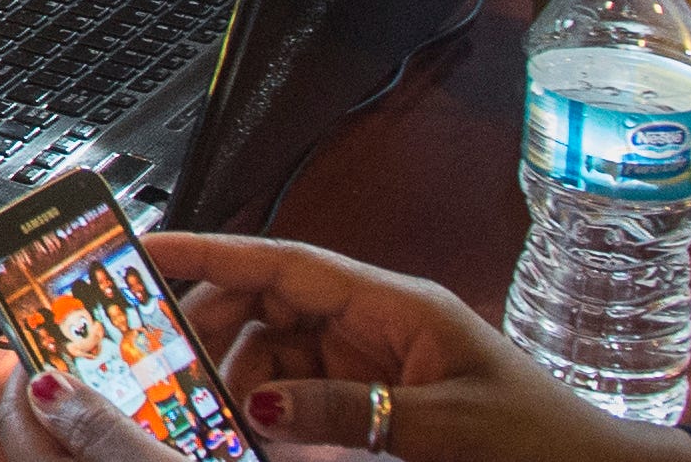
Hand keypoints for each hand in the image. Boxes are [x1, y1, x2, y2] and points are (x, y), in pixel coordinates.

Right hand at [0, 233, 690, 461]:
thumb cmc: (548, 444)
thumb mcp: (441, 429)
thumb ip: (346, 413)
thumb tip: (258, 401)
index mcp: (396, 306)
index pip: (283, 262)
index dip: (208, 251)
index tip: (142, 247)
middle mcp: (379, 326)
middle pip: (267, 307)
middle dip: (212, 331)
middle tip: (162, 365)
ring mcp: (378, 367)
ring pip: (277, 357)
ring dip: (241, 384)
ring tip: (208, 417)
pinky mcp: (380, 409)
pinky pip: (304, 399)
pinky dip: (272, 418)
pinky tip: (252, 440)